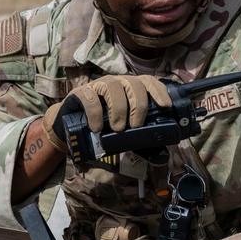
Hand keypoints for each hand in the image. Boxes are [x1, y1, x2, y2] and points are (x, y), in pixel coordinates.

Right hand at [41, 75, 171, 152]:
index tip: (165, 106)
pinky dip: (95, 113)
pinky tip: (97, 128)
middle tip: (135, 125)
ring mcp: (99, 85)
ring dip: (118, 108)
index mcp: (131, 89)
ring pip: (113, 87)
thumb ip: (143, 144)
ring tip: (117, 128)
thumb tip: (162, 158)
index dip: (158, 91)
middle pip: (133, 84)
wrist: (74, 130)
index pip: (148, 81)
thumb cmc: (106, 128)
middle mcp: (117, 83)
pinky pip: (90, 97)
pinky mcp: (82, 93)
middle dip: (138, 105)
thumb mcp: (127, 136)